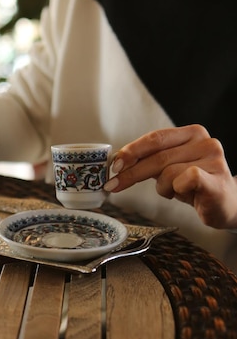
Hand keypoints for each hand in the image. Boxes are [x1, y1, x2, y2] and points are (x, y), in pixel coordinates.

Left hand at [104, 124, 236, 229]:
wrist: (227, 205)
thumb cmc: (196, 185)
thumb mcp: (171, 167)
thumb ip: (151, 160)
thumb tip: (118, 163)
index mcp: (192, 133)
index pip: (155, 138)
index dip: (132, 150)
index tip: (115, 165)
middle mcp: (205, 142)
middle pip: (158, 156)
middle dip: (132, 173)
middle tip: (114, 184)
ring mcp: (214, 160)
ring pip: (168, 173)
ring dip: (163, 188)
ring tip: (176, 192)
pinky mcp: (217, 180)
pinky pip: (185, 180)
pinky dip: (177, 190)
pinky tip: (185, 194)